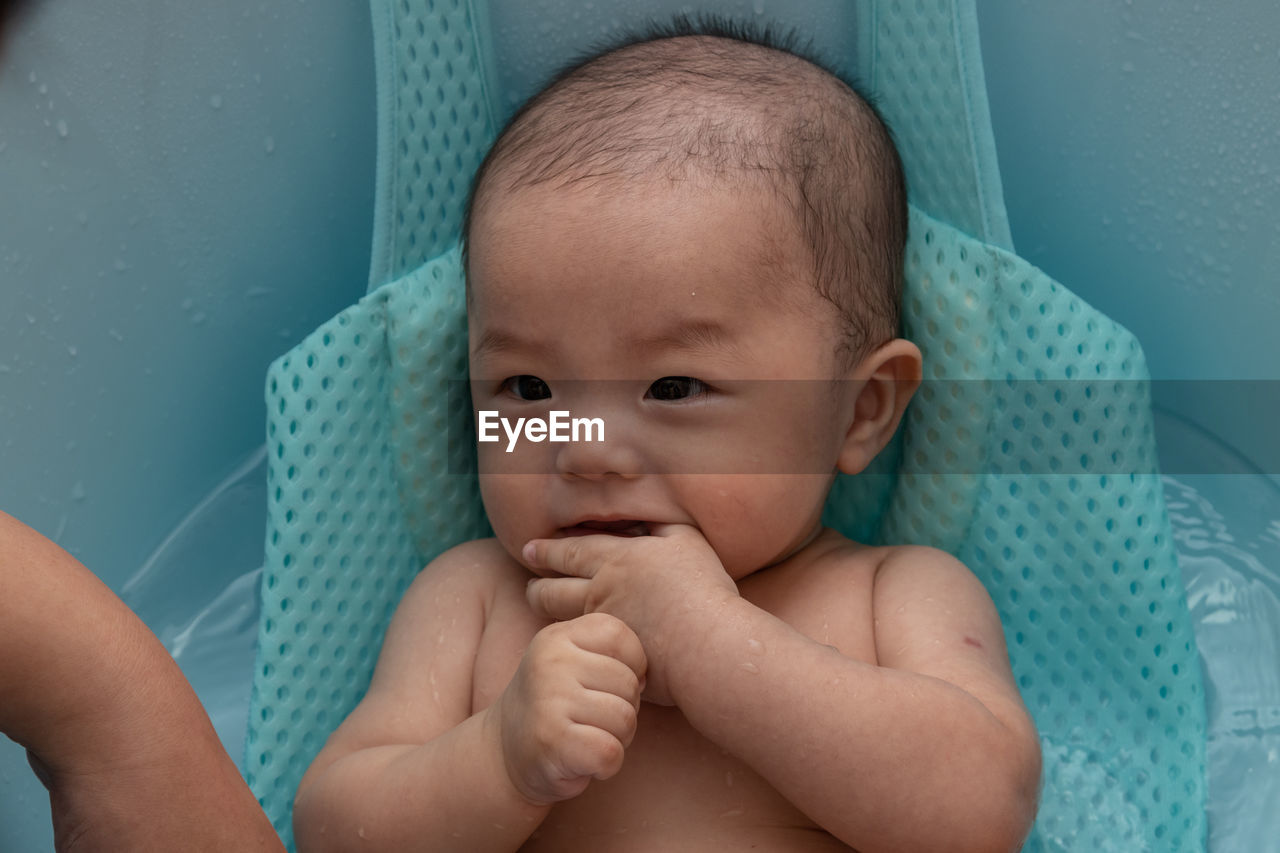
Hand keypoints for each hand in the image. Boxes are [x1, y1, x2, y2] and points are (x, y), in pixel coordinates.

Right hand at [495, 613, 645, 805]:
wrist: (504, 753)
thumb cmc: (556, 705)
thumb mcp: (574, 663)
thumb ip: (610, 654)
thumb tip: (647, 677)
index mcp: (558, 636)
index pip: (621, 636)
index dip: (631, 666)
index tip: (607, 685)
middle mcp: (550, 662)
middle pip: (629, 683)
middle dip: (624, 708)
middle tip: (591, 719)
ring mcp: (549, 701)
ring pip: (625, 719)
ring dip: (617, 738)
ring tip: (586, 737)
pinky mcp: (553, 741)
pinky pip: (611, 752)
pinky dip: (606, 765)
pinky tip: (583, 760)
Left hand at [522, 524, 738, 704]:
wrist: (705, 642)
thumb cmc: (703, 587)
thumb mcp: (687, 539)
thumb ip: (661, 522)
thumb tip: (643, 517)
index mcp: (618, 559)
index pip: (571, 551)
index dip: (548, 550)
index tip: (529, 549)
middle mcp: (601, 591)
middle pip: (553, 589)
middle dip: (536, 585)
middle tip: (528, 584)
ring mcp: (601, 627)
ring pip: (560, 619)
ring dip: (545, 612)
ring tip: (539, 607)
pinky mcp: (608, 658)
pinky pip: (581, 647)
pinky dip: (571, 642)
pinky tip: (570, 642)